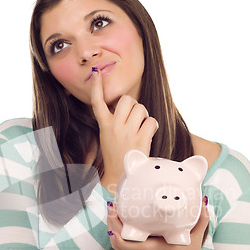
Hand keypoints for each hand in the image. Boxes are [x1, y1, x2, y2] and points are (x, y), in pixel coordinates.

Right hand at [90, 68, 158, 195]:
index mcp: (104, 125)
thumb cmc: (116, 154)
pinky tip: (148, 134)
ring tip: (141, 128)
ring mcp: (127, 133)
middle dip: (134, 105)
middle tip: (135, 117)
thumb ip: (113, 121)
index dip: (97, 87)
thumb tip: (126, 104)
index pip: (97, 102)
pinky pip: (151, 121)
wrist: (121, 176)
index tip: (96, 73)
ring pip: (141, 109)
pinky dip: (153, 126)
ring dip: (145, 116)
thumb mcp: (107, 136)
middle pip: (127, 100)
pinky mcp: (140, 140)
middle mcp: (114, 127)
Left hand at [107, 198, 209, 249]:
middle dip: (113, 222)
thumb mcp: (196, 238)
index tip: (119, 209)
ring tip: (111, 211)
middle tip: (112, 205)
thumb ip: (201, 219)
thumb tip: (203, 200)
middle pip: (120, 239)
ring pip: (117, 244)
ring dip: (111, 228)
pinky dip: (113, 237)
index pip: (133, 240)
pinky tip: (113, 224)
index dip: (122, 226)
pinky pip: (120, 248)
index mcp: (156, 248)